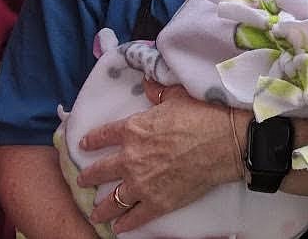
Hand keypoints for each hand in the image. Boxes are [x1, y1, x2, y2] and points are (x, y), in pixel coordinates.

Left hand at [76, 80, 243, 233]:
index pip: (103, 136)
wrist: (224, 142)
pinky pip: (135, 217)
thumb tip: (148, 83)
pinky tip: (118, 228)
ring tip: (96, 214)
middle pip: (101, 171)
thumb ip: (157, 92)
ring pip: (113, 200)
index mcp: (133, 130)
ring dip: (102, 208)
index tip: (84, 145)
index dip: (91, 141)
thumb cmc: (201, 116)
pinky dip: (125, 224)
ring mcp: (142, 184)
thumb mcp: (176, 96)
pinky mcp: (158, 203)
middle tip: (82, 181)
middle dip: (88, 177)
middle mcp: (131, 158)